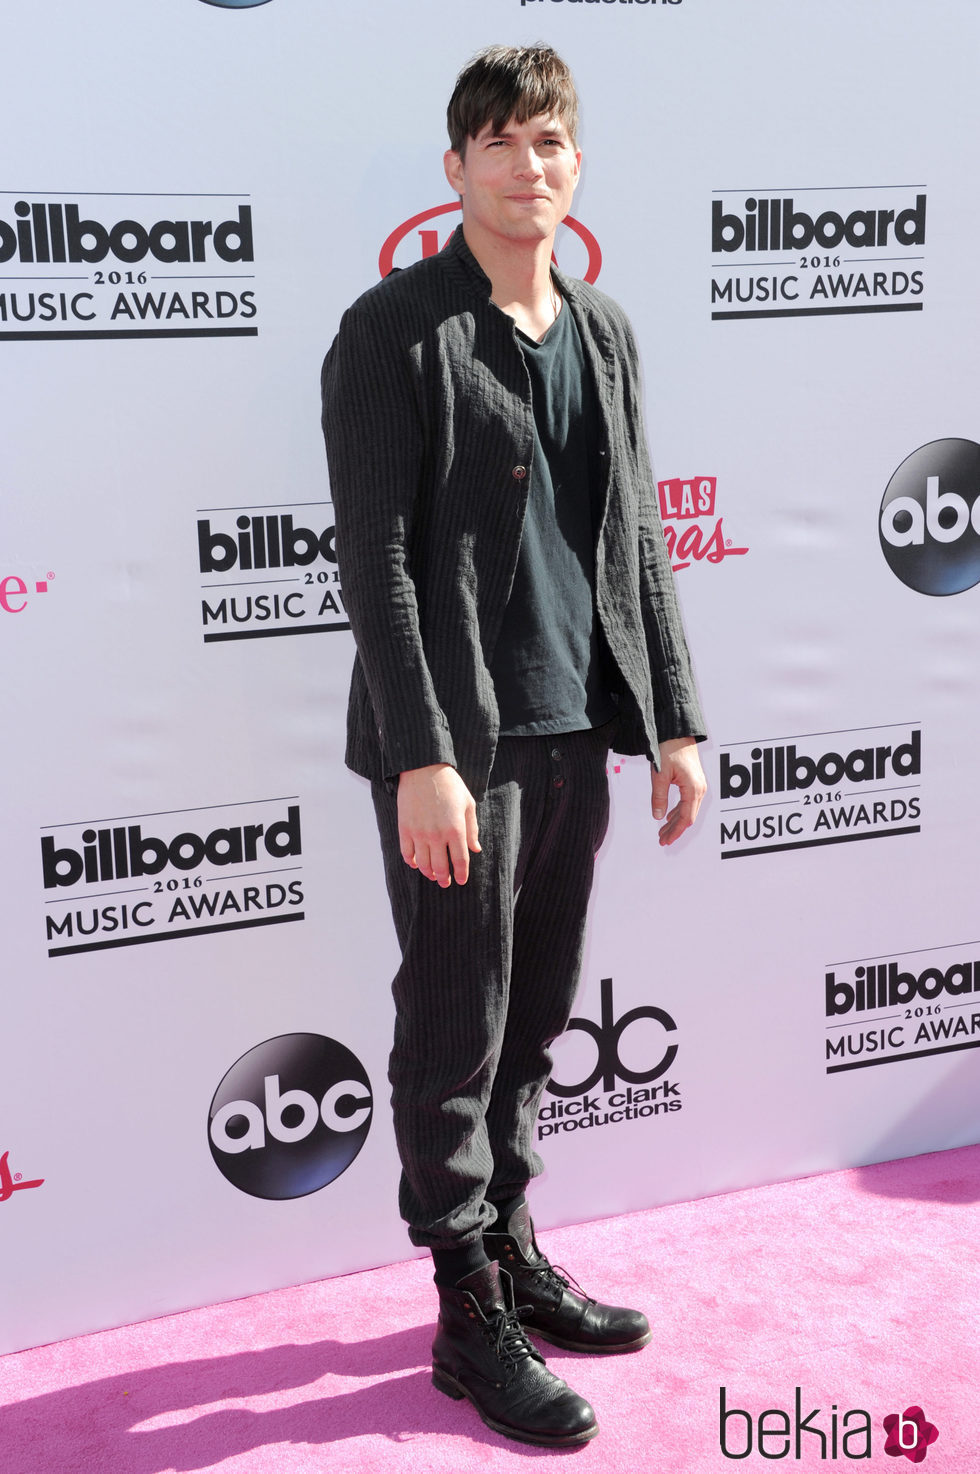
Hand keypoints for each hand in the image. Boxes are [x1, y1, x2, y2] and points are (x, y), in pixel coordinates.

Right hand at [397, 764, 480, 885]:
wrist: (423, 769)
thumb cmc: (450, 785)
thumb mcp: (468, 804)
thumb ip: (472, 829)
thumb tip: (475, 849)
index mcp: (456, 829)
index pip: (460, 861)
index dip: (461, 874)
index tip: (461, 880)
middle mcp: (437, 835)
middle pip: (441, 867)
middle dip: (444, 878)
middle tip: (445, 883)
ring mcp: (419, 833)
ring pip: (423, 864)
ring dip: (428, 873)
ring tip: (432, 876)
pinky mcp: (405, 828)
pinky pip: (407, 853)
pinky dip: (411, 862)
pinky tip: (415, 864)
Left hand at [650, 737, 706, 846]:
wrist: (677, 731)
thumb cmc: (668, 749)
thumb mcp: (659, 775)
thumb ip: (659, 797)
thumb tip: (658, 817)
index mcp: (693, 790)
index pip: (685, 819)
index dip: (675, 832)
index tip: (664, 841)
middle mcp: (700, 789)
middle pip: (688, 817)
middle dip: (674, 830)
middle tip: (661, 840)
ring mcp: (699, 784)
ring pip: (688, 810)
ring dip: (675, 821)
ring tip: (662, 831)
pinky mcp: (694, 780)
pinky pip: (688, 801)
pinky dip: (678, 811)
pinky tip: (669, 816)